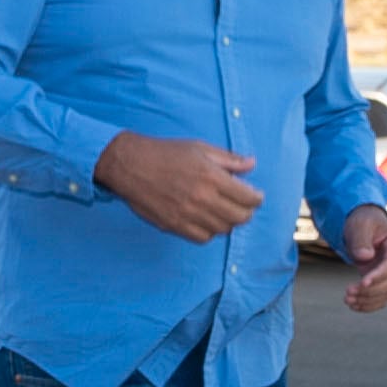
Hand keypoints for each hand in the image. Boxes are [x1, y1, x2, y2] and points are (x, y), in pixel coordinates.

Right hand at [94, 132, 262, 242]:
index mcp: (212, 176)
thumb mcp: (199, 148)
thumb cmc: (165, 153)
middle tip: (243, 205)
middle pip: (240, 218)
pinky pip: (202, 238)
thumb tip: (252, 164)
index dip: (257, 198)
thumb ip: (228, 159)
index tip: (256, 196)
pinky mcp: (174, 225)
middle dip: (246, 212)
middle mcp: (202, 198)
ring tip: (223, 211)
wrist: (129, 164)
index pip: (248, 197)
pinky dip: (209, 232)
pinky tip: (207, 220)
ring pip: (222, 230)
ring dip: (227, 222)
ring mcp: (188, 215)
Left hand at [340, 204, 386, 312]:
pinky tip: (354, 306)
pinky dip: (369, 305)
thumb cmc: (363, 223)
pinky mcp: (386, 283)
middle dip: (370, 291)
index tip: (362, 282)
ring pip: (386, 294)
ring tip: (347, 300)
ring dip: (367, 300)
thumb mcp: (360, 225)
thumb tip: (365, 257)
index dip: (379, 275)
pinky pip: (382, 298)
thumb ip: (361, 239)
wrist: (365, 228)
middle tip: (348, 293)